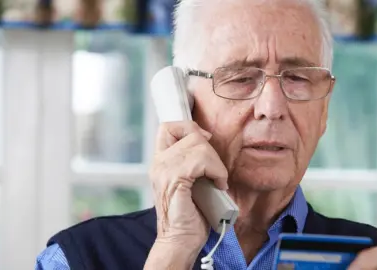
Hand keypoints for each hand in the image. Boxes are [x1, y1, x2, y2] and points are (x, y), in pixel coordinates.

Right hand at [149, 121, 228, 249]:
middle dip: (210, 150)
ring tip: (218, 180)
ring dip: (216, 163)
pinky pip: (202, 160)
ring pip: (198, 145)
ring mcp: (164, 171)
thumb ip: (192, 162)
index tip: (205, 141)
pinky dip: (217, 171)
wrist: (180, 240)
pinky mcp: (175, 180)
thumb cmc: (189, 214)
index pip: (168, 127)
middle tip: (216, 171)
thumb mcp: (189, 181)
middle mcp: (159, 163)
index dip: (189, 127)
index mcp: (160, 162)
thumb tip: (207, 140)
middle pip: (189, 133)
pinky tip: (218, 185)